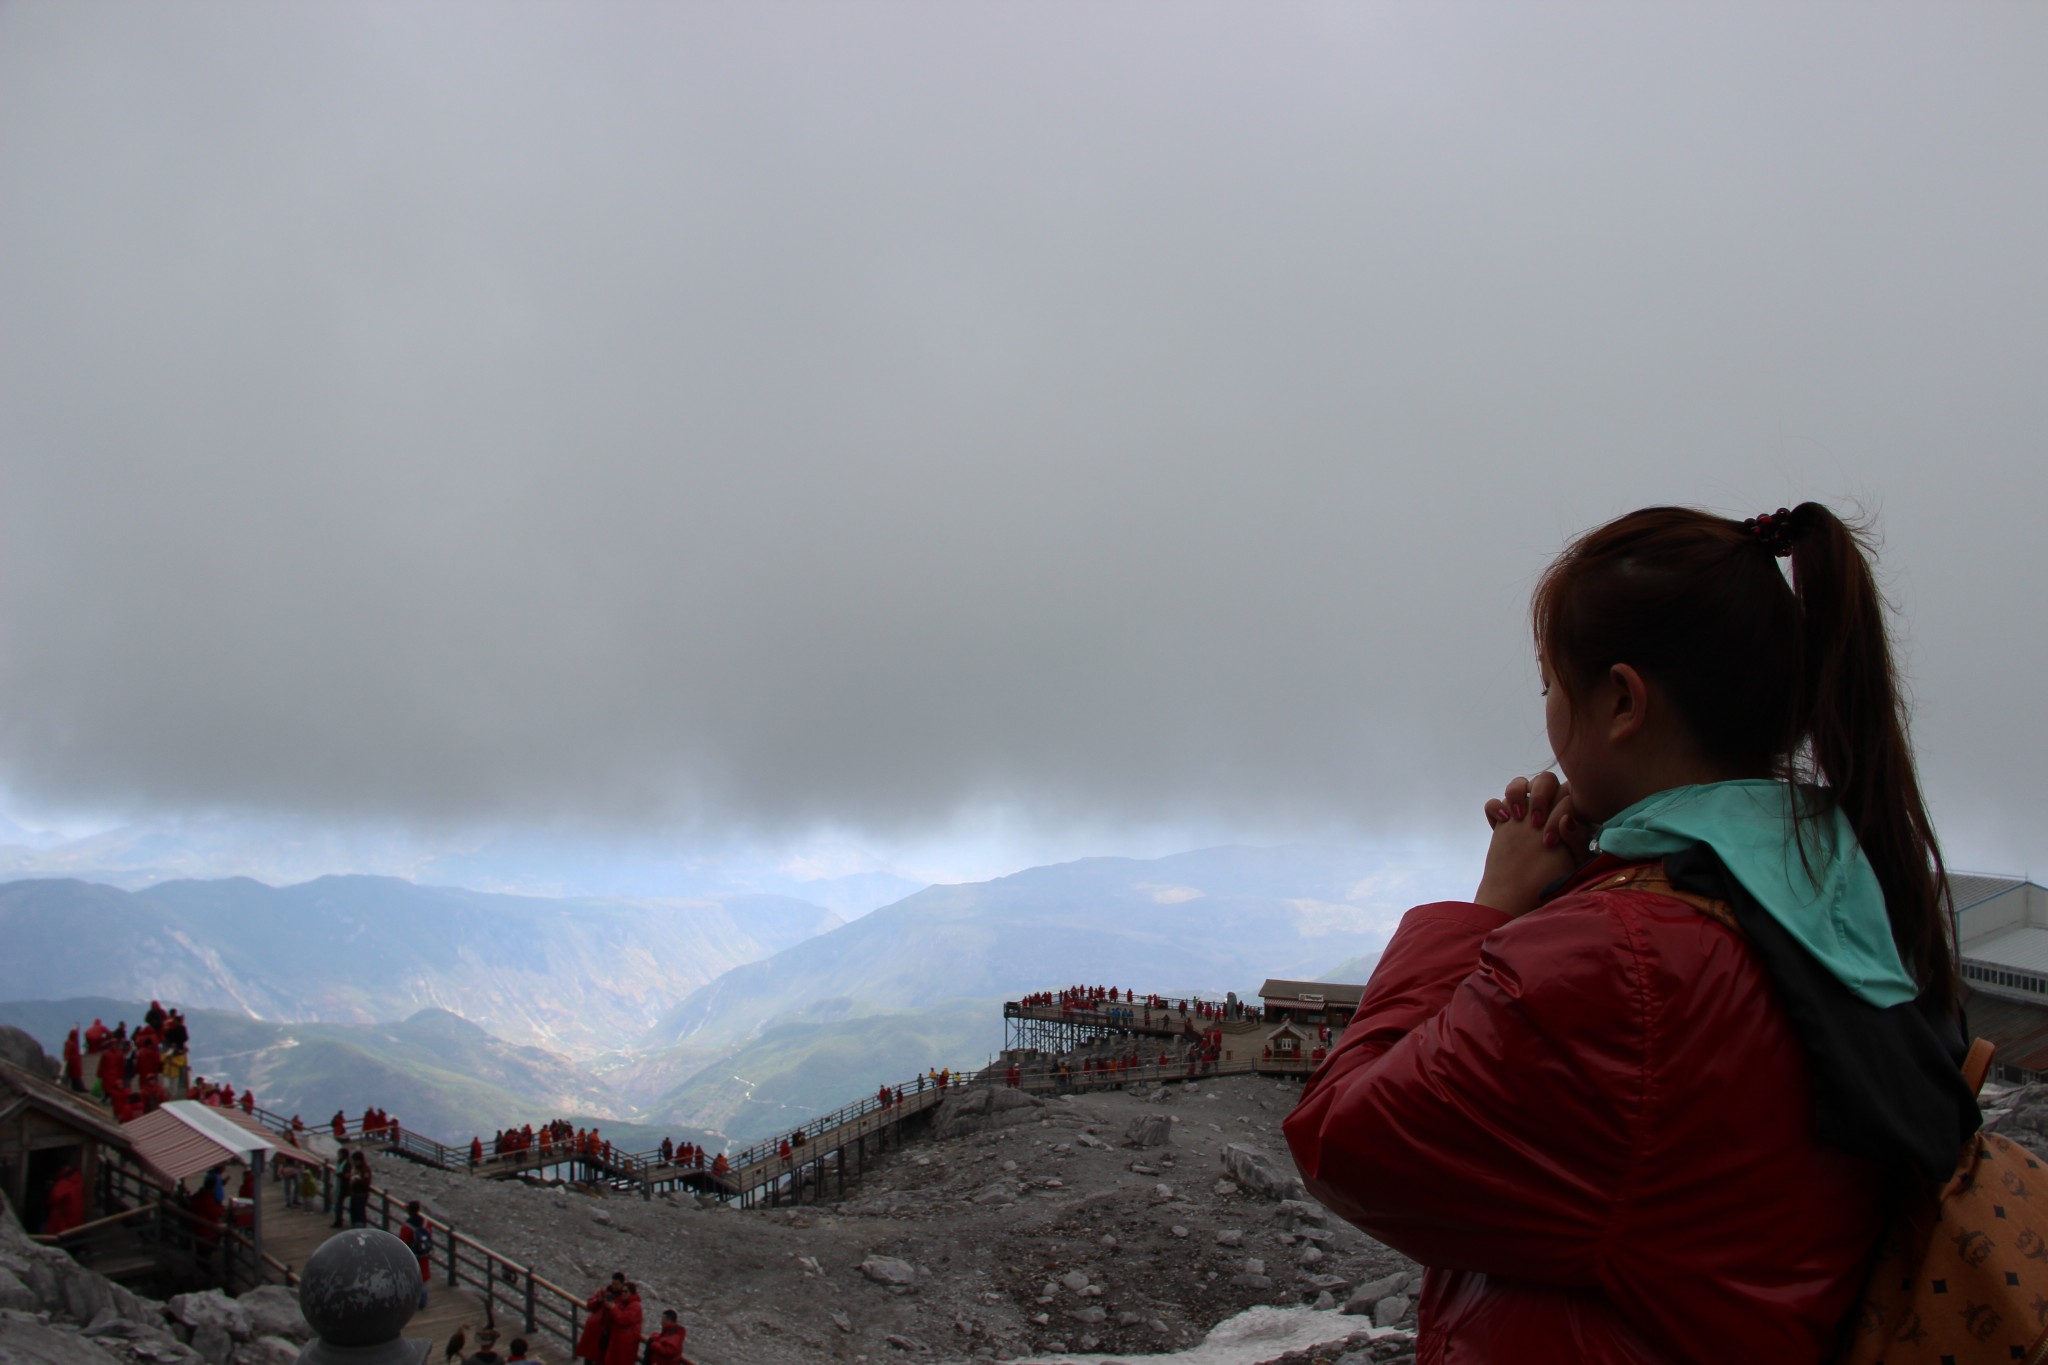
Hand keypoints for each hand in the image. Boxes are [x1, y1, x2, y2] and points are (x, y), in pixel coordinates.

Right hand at [1475, 773, 1586, 916]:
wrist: (1522, 897)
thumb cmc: (1556, 880)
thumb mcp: (1575, 862)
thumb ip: (1577, 840)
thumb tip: (1567, 819)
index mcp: (1568, 815)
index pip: (1568, 793)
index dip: (1561, 810)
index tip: (1550, 840)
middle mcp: (1547, 810)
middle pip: (1546, 780)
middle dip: (1541, 795)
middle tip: (1536, 823)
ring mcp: (1523, 815)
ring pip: (1520, 783)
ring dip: (1518, 794)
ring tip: (1517, 816)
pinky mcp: (1503, 823)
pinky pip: (1495, 803)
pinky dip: (1496, 808)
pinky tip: (1502, 822)